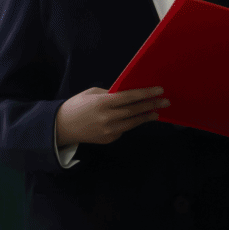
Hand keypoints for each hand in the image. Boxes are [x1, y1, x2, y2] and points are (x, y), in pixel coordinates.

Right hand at [54, 86, 168, 146]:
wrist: (62, 127)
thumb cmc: (76, 106)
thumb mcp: (91, 93)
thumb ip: (109, 94)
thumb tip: (127, 94)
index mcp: (103, 102)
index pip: (129, 97)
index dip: (145, 94)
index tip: (159, 90)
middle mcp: (108, 117)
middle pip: (135, 110)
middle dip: (152, 105)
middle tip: (166, 101)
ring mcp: (109, 130)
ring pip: (133, 123)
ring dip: (146, 117)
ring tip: (156, 112)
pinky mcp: (109, 139)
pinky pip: (124, 130)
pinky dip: (130, 123)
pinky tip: (135, 119)